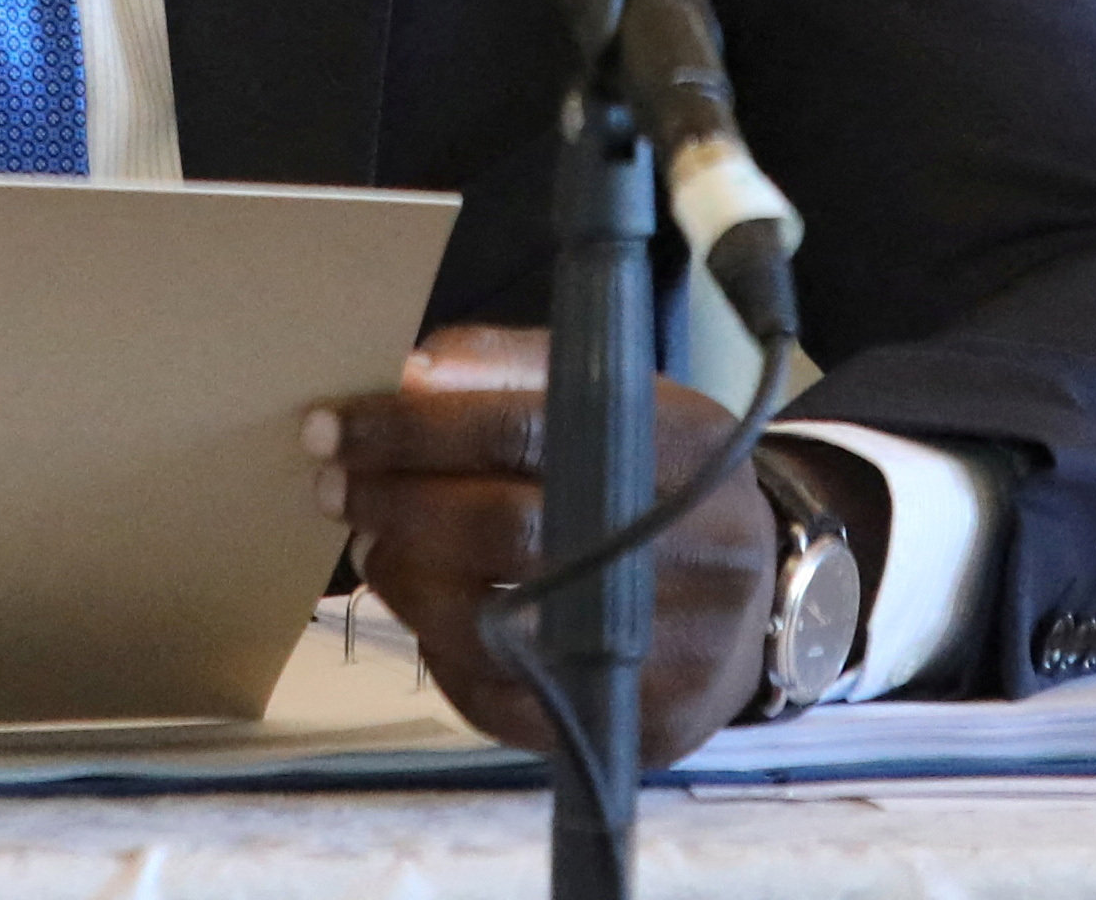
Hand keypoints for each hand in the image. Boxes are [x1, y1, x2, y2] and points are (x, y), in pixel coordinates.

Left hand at [307, 325, 776, 759]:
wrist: (766, 596)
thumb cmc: (658, 480)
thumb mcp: (617, 399)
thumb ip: (511, 371)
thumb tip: (409, 376)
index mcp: (680, 446)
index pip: (519, 429)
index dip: (411, 429)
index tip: (329, 427)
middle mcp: (690, 549)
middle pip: (505, 529)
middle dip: (396, 505)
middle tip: (336, 490)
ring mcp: (674, 649)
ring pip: (498, 626)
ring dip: (407, 582)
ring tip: (375, 547)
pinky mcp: (648, 725)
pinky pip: (513, 704)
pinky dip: (446, 658)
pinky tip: (428, 617)